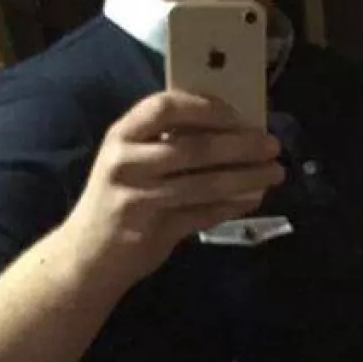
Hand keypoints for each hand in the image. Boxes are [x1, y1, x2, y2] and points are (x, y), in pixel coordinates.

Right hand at [60, 89, 284, 296]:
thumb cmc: (117, 198)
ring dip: (247, 178)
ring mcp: (139, 198)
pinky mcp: (154, 230)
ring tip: (275, 173)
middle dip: (241, 146)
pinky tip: (253, 199)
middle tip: (272, 145)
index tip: (239, 113)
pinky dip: (232, 206)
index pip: (165, 107)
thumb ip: (166, 143)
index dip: (205, 106)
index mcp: (121, 135)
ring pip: (205, 184)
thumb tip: (231, 129)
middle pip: (194, 147)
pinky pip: (203, 214)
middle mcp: (127, 163)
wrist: (87, 255)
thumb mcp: (130, 161)